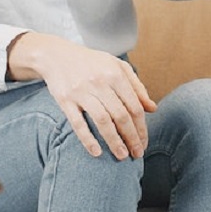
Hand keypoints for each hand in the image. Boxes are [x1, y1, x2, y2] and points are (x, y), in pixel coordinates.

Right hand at [6, 32, 156, 159]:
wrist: (57, 56)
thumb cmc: (92, 63)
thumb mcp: (118, 67)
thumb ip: (137, 87)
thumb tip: (152, 108)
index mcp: (116, 74)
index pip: (134, 106)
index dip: (141, 127)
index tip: (144, 142)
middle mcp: (100, 83)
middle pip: (121, 116)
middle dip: (132, 138)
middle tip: (137, 154)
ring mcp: (82, 92)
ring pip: (102, 121)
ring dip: (114, 141)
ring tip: (122, 155)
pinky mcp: (65, 100)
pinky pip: (78, 123)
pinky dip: (88, 139)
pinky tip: (97, 152)